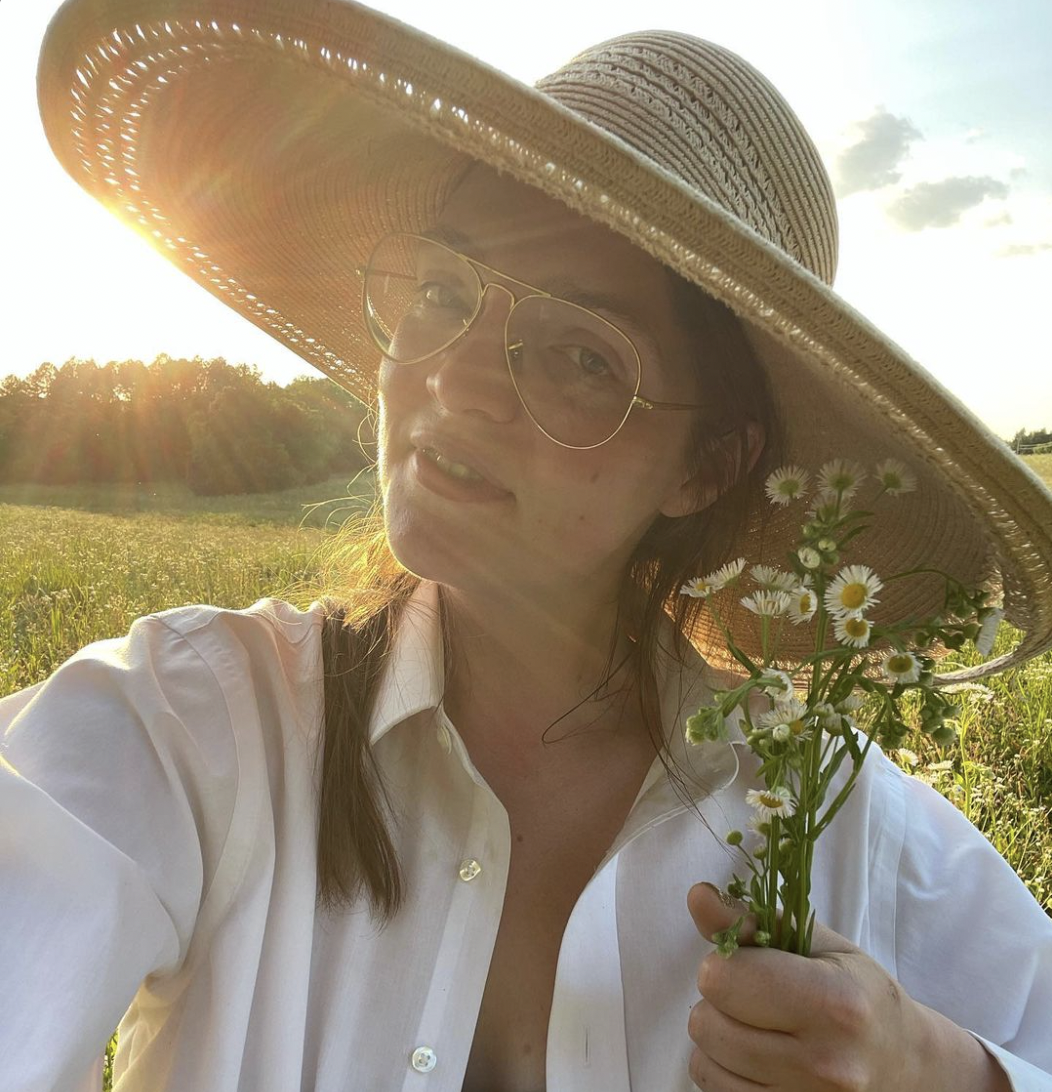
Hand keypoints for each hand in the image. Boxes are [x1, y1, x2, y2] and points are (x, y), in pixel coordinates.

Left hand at [686, 882, 1008, 1091]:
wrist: (907, 1068)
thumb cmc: (860, 994)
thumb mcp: (819, 945)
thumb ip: (754, 921)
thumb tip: (698, 895)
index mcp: (835, 1003)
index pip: (724, 978)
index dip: (724, 963)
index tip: (747, 962)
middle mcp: (823, 1064)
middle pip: (707, 1022)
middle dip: (719, 1000)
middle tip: (753, 996)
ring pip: (703, 1062)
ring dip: (717, 1038)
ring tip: (756, 1027)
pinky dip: (722, 1072)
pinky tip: (755, 1058)